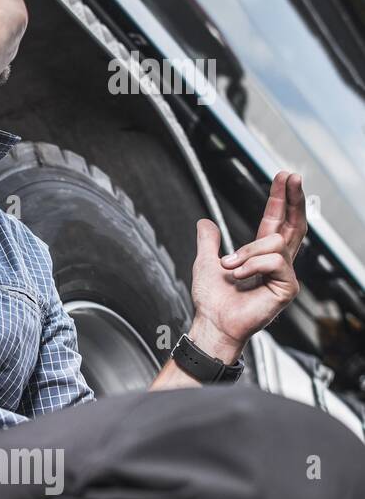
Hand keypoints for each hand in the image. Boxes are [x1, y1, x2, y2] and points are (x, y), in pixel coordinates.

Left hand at [189, 171, 306, 362]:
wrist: (212, 322)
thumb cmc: (212, 300)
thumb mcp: (205, 261)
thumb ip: (209, 241)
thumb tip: (205, 222)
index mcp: (261, 255)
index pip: (276, 221)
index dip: (280, 199)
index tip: (283, 177)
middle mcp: (277, 263)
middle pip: (293, 224)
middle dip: (293, 198)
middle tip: (291, 176)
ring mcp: (284, 275)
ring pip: (274, 242)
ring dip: (246, 251)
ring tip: (230, 267)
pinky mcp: (288, 287)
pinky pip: (273, 261)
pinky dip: (251, 265)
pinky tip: (239, 276)